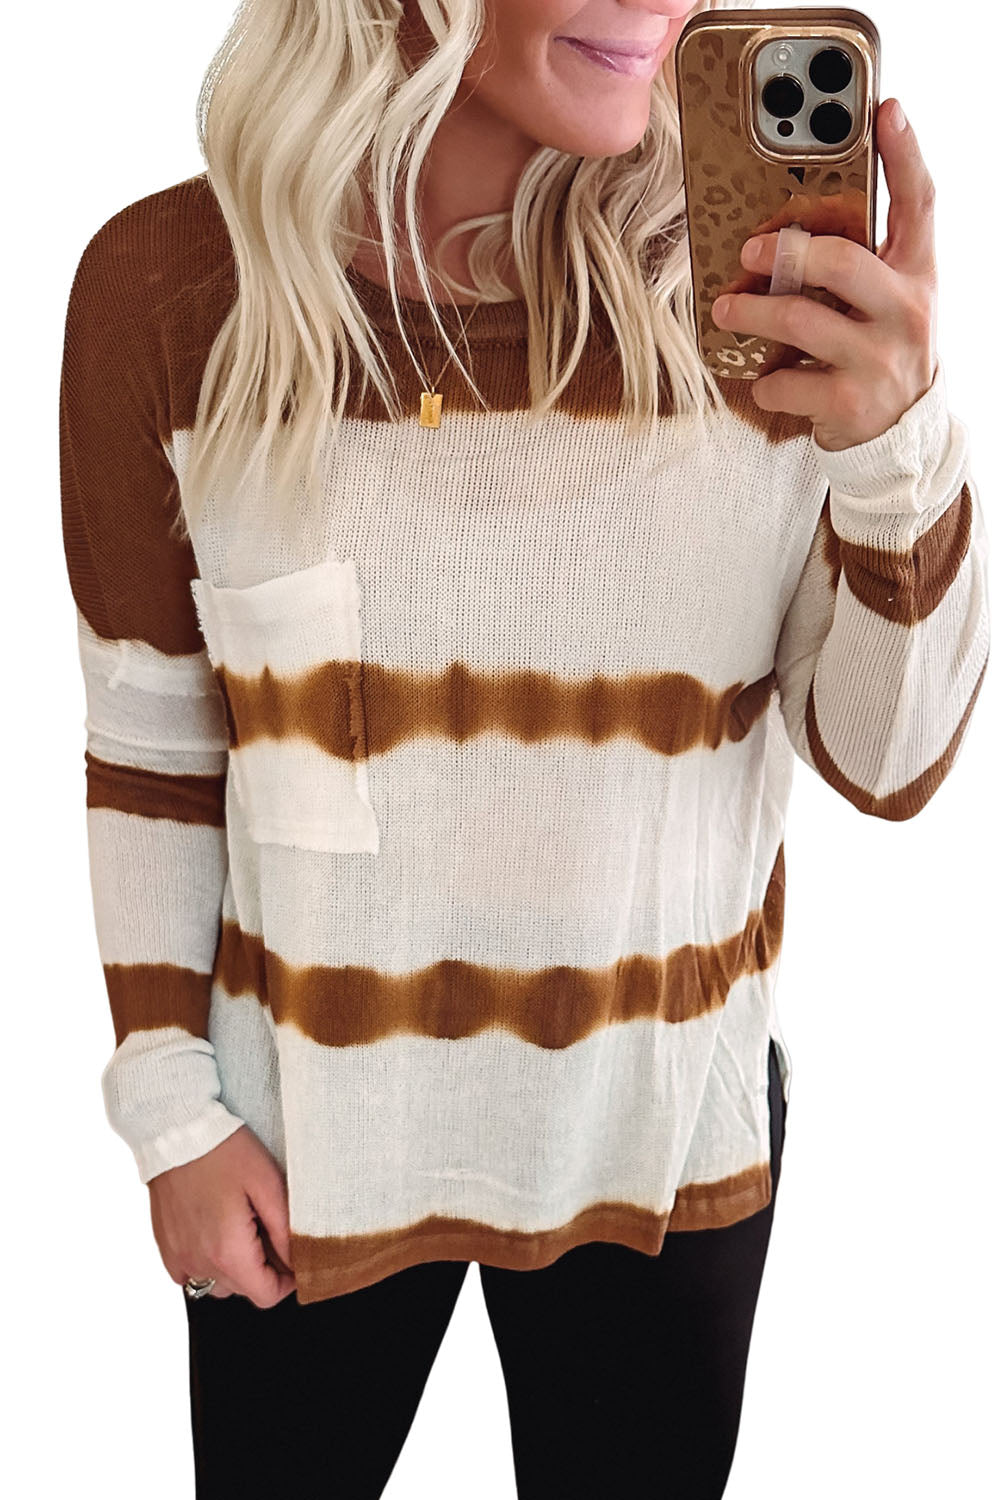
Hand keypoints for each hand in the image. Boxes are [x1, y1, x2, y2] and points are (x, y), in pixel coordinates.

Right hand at [148, 1124, 296, 1307]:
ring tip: (241, 1228)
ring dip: (234, 1268)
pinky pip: (191, 1273)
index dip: (287, 1282)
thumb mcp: (268, 1184)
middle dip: (262, 1269)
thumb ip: (284, 1230)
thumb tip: (296, 1262)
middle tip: (267, 1228)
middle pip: (243, 1290)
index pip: (266, 1296)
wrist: (176, 1132)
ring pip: (216, 1284)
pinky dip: (207, 1261)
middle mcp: (199, 1263)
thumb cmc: (224, 1152)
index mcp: (229, 1252)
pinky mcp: (166, 1247)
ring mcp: (179, 1257)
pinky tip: (215, 1230)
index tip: (293, 1259)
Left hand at [709, 98, 937, 451]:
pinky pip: (786, 383)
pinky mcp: (850, 403)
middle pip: (842, 263)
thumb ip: (864, 259)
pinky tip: (762, 378)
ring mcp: (879, 360)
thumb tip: (793, 223)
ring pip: (801, 321)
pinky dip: (764, 382)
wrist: (901, 433)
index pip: (920, 203)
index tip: (885, 111)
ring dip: (752, 313)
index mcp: (917, 273)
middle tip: (748, 251)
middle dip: (785, 253)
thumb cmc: (882, 349)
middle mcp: (905, 312)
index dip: (905, 154)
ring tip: (725, 307)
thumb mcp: (891, 298)